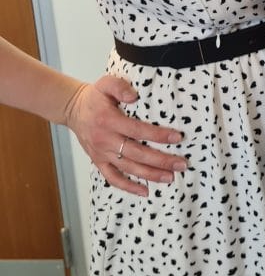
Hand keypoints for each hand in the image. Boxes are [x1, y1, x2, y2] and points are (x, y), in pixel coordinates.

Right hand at [63, 76, 186, 196]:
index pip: (138, 130)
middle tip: (180, 164)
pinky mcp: (98, 161)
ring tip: (169, 178)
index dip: (158, 135)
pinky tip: (144, 191)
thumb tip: (134, 96)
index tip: (177, 138)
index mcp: (109, 121)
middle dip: (160, 160)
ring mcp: (101, 153)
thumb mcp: (105, 83)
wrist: (73, 109)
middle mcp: (105, 140)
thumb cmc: (95, 97)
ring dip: (150, 174)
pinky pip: (113, 178)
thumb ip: (120, 87)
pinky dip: (128, 186)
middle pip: (137, 154)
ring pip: (128, 168)